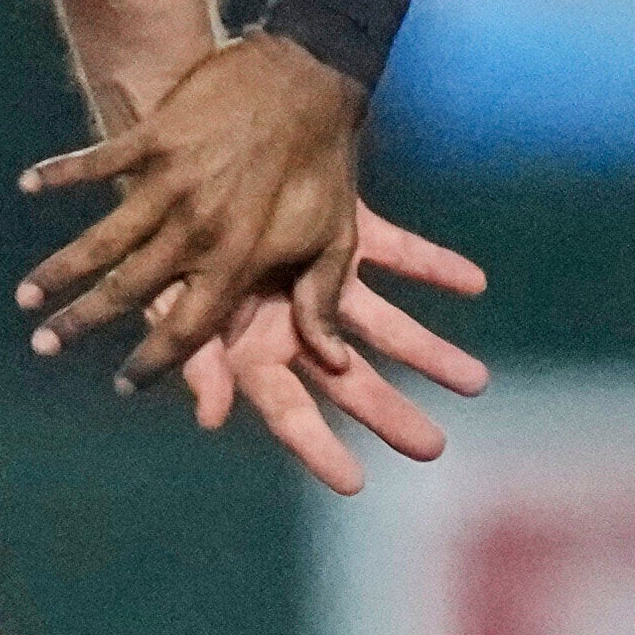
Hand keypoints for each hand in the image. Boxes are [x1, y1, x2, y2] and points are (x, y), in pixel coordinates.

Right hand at [19, 28, 369, 371]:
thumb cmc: (324, 162)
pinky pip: (98, 162)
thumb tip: (331, 363)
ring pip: (103, 238)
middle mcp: (194, 230)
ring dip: (60, 268)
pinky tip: (27, 184)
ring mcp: (170, 183)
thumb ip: (322, 301)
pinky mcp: (154, 138)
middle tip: (44, 347)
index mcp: (237, 261)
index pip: (187, 329)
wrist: (311, 73)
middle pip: (126, 290)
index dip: (154, 362)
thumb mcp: (336, 237)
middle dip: (81, 322)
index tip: (124, 384)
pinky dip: (61, 172)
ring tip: (24, 297)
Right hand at [163, 209, 493, 494]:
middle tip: (432, 449)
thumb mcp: (165, 297)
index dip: (316, 447)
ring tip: (473, 382)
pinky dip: (432, 267)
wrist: (179, 151)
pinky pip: (396, 253)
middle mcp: (290, 322)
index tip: (353, 483)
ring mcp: (320, 277)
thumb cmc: (160, 234)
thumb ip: (193, 356)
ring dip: (426, 352)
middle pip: (347, 381)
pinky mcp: (343, 229)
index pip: (288, 411)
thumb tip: (212, 418)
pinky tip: (473, 282)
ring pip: (381, 325)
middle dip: (388, 413)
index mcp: (249, 347)